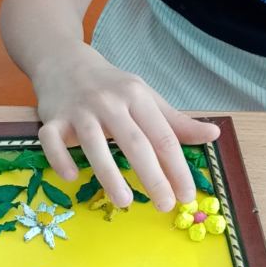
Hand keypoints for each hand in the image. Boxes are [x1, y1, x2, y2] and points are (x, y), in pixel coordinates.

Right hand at [32, 45, 219, 210]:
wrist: (63, 61)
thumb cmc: (111, 86)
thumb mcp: (145, 97)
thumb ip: (176, 121)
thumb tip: (214, 135)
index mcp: (136, 96)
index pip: (162, 136)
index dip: (178, 167)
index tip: (187, 194)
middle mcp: (109, 102)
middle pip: (134, 143)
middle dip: (153, 177)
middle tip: (166, 205)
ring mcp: (78, 110)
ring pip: (94, 144)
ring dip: (110, 175)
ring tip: (125, 202)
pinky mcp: (51, 119)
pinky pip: (51, 140)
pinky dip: (60, 159)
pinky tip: (72, 177)